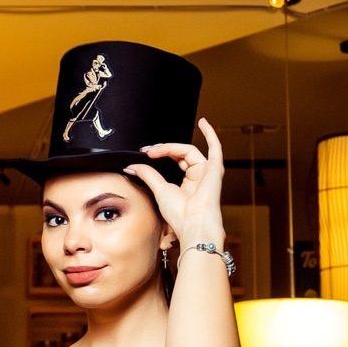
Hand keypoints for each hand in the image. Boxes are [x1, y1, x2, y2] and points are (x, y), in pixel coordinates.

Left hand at [123, 117, 224, 246]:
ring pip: (189, 150)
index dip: (160, 154)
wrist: (193, 224)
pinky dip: (210, 133)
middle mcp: (199, 176)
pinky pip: (215, 147)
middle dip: (163, 150)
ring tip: (157, 149)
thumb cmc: (180, 215)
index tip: (144, 153)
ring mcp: (207, 171)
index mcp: (188, 183)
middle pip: (180, 154)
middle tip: (148, 151)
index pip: (174, 160)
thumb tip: (132, 166)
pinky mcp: (215, 168)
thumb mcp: (159, 190)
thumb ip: (148, 175)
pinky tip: (203, 122)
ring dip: (171, 147)